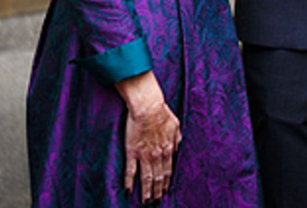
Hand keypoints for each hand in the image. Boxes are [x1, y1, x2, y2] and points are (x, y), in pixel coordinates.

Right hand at [116, 71, 181, 202]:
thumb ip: (177, 139)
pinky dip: (130, 182)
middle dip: (158, 191)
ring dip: (147, 191)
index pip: (169, 170)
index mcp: (169, 148)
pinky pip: (131, 171)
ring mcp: (145, 155)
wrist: (148, 107)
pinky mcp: (132, 152)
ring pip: (147, 178)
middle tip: (156, 202)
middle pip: (159, 177)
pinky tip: (129, 191)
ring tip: (146, 201)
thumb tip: (177, 148)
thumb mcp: (176, 126)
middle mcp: (158, 155)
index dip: (167, 182)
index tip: (166, 191)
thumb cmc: (162, 113)